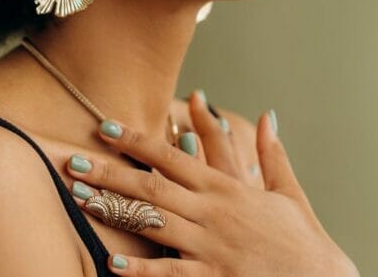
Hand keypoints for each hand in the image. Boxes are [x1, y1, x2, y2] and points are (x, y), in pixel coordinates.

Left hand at [64, 93, 359, 276]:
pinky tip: (114, 263)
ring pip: (154, 222)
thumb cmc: (304, 241)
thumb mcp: (289, 193)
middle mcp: (214, 212)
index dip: (137, 141)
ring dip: (114, 210)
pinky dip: (142, 269)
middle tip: (73, 161)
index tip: (106, 128)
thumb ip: (272, 154)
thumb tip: (268, 116)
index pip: (173, 156)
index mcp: (228, 188)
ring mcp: (211, 246)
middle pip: (152, 186)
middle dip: (110, 172)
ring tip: (81, 199)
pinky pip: (171, 273)